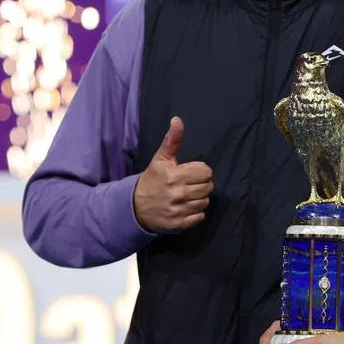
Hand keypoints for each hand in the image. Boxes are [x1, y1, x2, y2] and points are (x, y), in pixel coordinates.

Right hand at [133, 117, 213, 232]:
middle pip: (208, 187)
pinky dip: (195, 213)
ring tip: (187, 196)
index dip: (200, 171)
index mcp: (175, 175)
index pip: (205, 172)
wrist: (135, 206)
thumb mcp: (160, 158)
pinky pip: (200, 217)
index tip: (190, 173)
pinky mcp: (179, 224)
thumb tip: (177, 120)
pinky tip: (185, 207)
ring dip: (199, 199)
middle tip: (189, 184)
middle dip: (201, 184)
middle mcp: (177, 193)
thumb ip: (172, 140)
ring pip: (205, 202)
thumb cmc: (152, 179)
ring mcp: (178, 210)